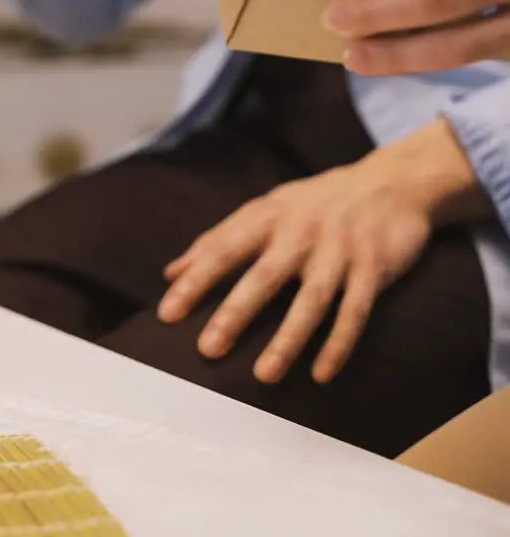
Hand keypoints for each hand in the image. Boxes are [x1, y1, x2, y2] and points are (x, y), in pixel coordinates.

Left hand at [155, 119, 490, 384]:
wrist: (392, 182)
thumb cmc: (312, 204)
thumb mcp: (263, 211)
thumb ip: (217, 241)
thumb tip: (169, 273)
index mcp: (267, 217)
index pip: (223, 250)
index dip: (194, 282)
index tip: (166, 315)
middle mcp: (302, 232)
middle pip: (265, 276)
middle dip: (235, 314)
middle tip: (207, 351)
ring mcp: (340, 250)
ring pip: (312, 300)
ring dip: (288, 340)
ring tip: (263, 376)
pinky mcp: (375, 267)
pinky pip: (356, 311)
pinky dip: (338, 344)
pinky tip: (321, 375)